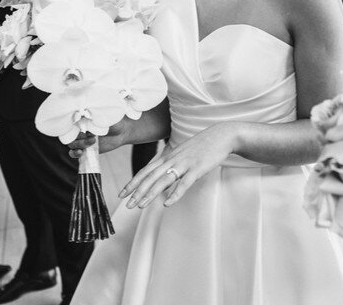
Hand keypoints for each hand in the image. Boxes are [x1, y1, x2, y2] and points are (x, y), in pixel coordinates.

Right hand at [66, 118, 129, 158]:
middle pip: (70, 134)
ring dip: (79, 144)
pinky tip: (80, 152)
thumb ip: (96, 114)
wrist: (123, 131)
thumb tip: (85, 112)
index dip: (73, 125)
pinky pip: (74, 153)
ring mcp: (82, 139)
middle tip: (92, 134)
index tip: (83, 126)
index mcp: (83, 118)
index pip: (70, 122)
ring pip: (72, 143)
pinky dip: (74, 153)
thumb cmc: (114, 120)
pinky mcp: (86, 148)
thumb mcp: (106, 115)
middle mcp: (80, 129)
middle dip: (79, 135)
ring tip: (92, 141)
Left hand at [119, 123, 236, 208]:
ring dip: (150, 194)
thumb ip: (171, 163)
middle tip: (126, 204)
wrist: (221, 135)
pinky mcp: (197, 168)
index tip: (122, 194)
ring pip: (163, 180)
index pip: (146, 170)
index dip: (133, 182)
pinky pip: (184, 183)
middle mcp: (172, 159)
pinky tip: (167, 203)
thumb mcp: (182, 153)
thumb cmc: (202, 145)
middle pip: (151, 177)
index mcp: (168, 156)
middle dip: (137, 191)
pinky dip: (175, 193)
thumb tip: (162, 177)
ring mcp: (184, 164)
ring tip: (140, 206)